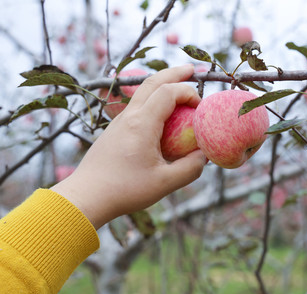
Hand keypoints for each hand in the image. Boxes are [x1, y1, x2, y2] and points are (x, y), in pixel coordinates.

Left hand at [52, 65, 206, 228]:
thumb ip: (190, 169)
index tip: (201, 108)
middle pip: (152, 82)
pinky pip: (136, 107)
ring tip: (177, 87)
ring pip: (141, 92)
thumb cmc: (125, 190)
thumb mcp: (165, 183)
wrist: (87, 196)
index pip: (168, 93)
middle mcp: (129, 117)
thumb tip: (206, 156)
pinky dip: (152, 100)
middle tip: (192, 69)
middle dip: (174, 73)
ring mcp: (119, 122)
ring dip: (161, 85)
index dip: (188, 93)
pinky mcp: (114, 131)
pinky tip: (160, 113)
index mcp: (142, 124)